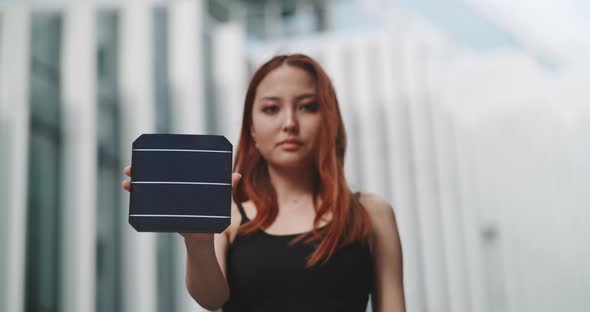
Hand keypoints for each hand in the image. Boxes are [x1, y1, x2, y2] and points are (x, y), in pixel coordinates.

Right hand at [121, 165, 241, 240]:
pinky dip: (136, 197)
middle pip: (155, 175)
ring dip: (136, 181)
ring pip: (147, 187)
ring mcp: (165, 199)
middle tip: (133, 165)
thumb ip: (226, 189)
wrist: (202, 240)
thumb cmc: (210, 218)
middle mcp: (172, 189)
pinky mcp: (161, 211)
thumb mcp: (219, 202)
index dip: (160, 159)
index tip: (151, 151)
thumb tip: (236, 175)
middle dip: (142, 168)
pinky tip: (130, 191)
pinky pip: (146, 203)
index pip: (171, 168)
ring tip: (129, 178)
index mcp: (184, 183)